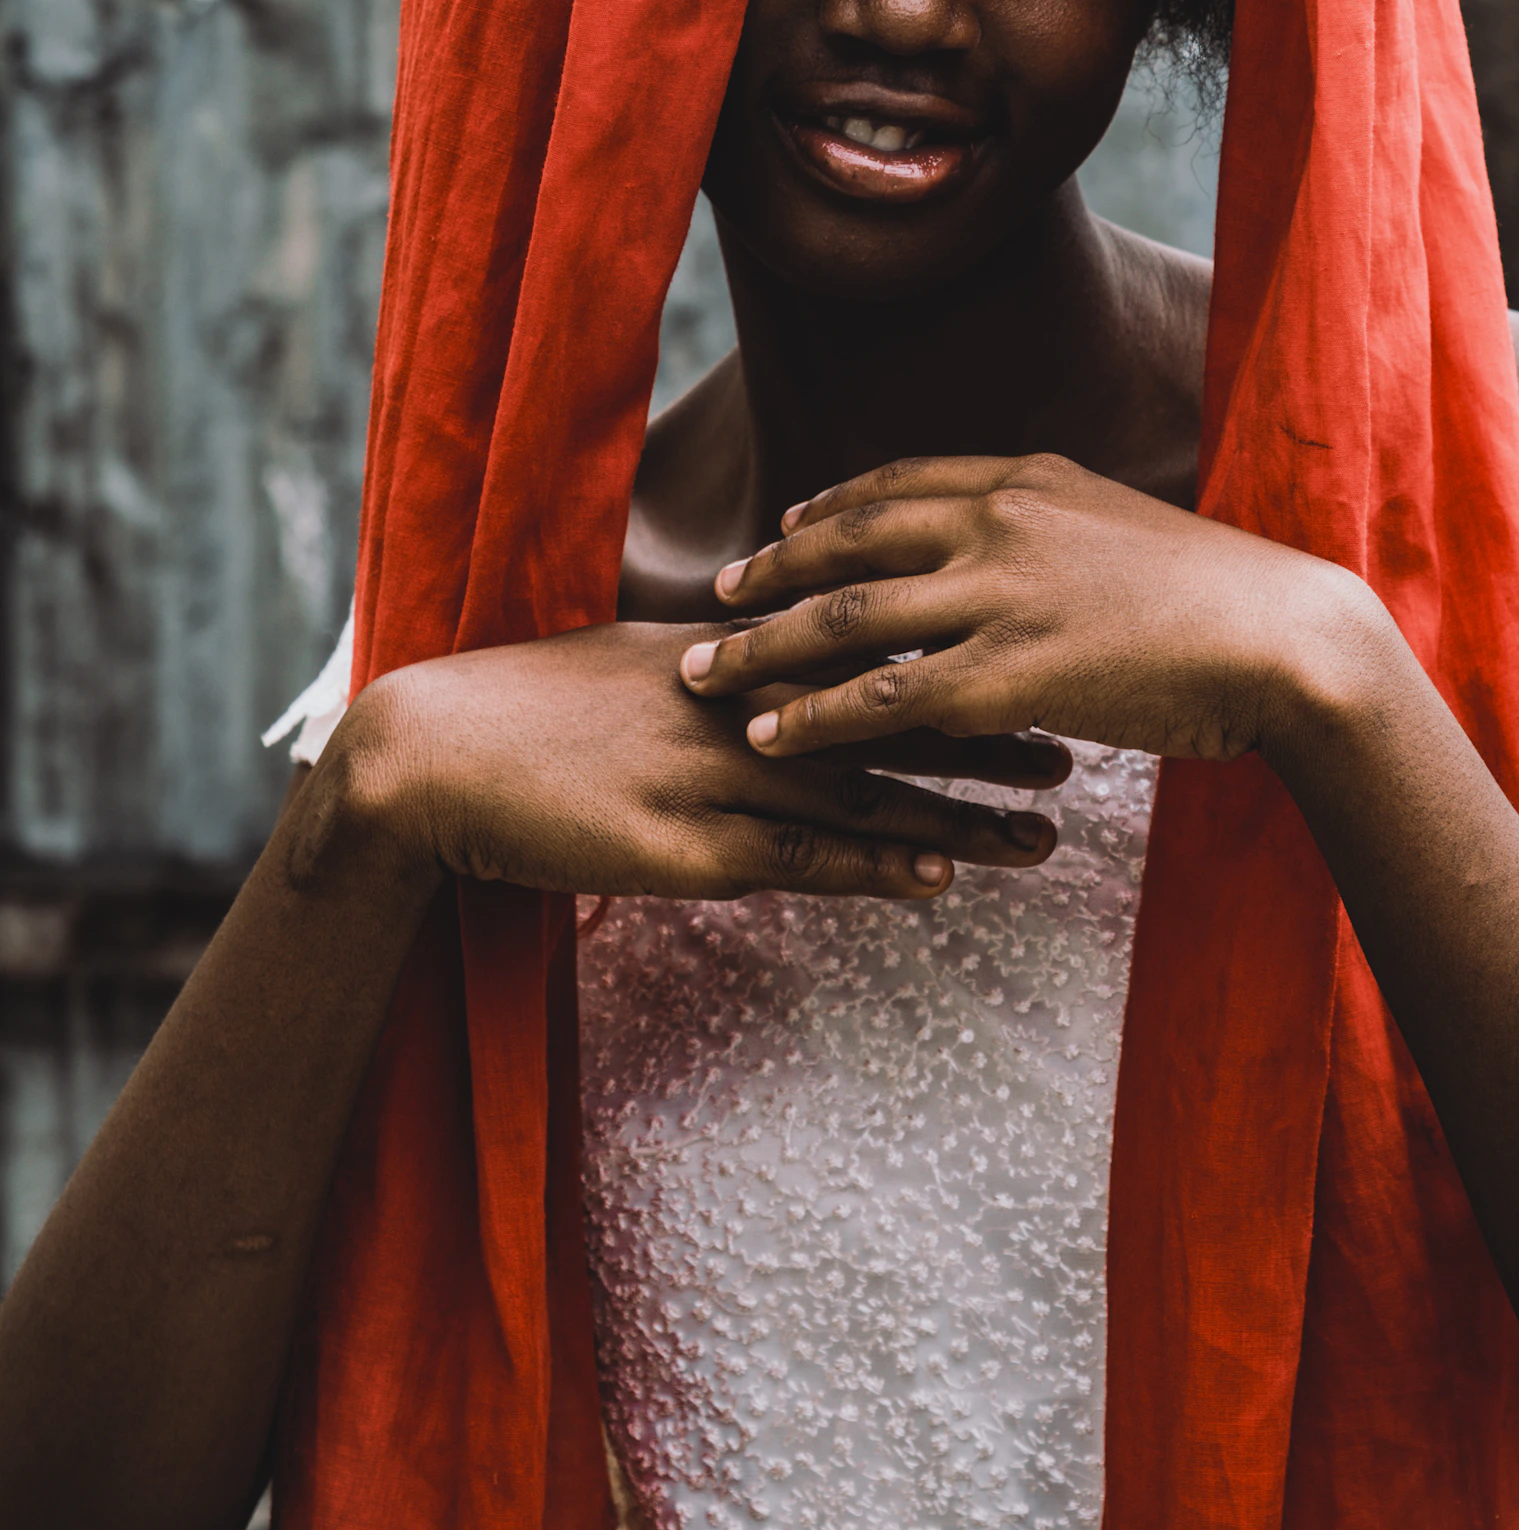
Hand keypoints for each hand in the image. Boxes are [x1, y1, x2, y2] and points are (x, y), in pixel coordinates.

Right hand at [334, 620, 1065, 903]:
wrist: (432, 755)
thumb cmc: (527, 712)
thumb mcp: (633, 665)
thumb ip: (714, 669)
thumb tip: (773, 670)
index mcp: (729, 656)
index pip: (864, 651)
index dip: (951, 660)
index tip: (1025, 662)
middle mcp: (737, 705)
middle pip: (888, 717)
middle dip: (986, 733)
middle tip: (1076, 745)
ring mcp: (714, 774)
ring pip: (866, 791)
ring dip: (961, 813)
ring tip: (1046, 831)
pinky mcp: (684, 846)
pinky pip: (800, 859)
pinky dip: (873, 864)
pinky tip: (937, 878)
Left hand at [680, 452, 1354, 764]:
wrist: (1284, 638)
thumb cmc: (1219, 597)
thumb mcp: (1122, 527)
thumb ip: (1052, 529)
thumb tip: (1012, 550)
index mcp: (1029, 479)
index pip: (899, 483)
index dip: (829, 509)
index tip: (782, 528)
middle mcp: (1000, 522)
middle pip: (849, 541)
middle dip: (770, 572)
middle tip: (713, 594)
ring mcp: (1000, 594)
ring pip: (847, 619)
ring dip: (764, 648)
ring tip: (706, 673)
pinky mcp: (1009, 673)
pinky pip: (883, 697)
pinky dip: (815, 717)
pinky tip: (773, 736)